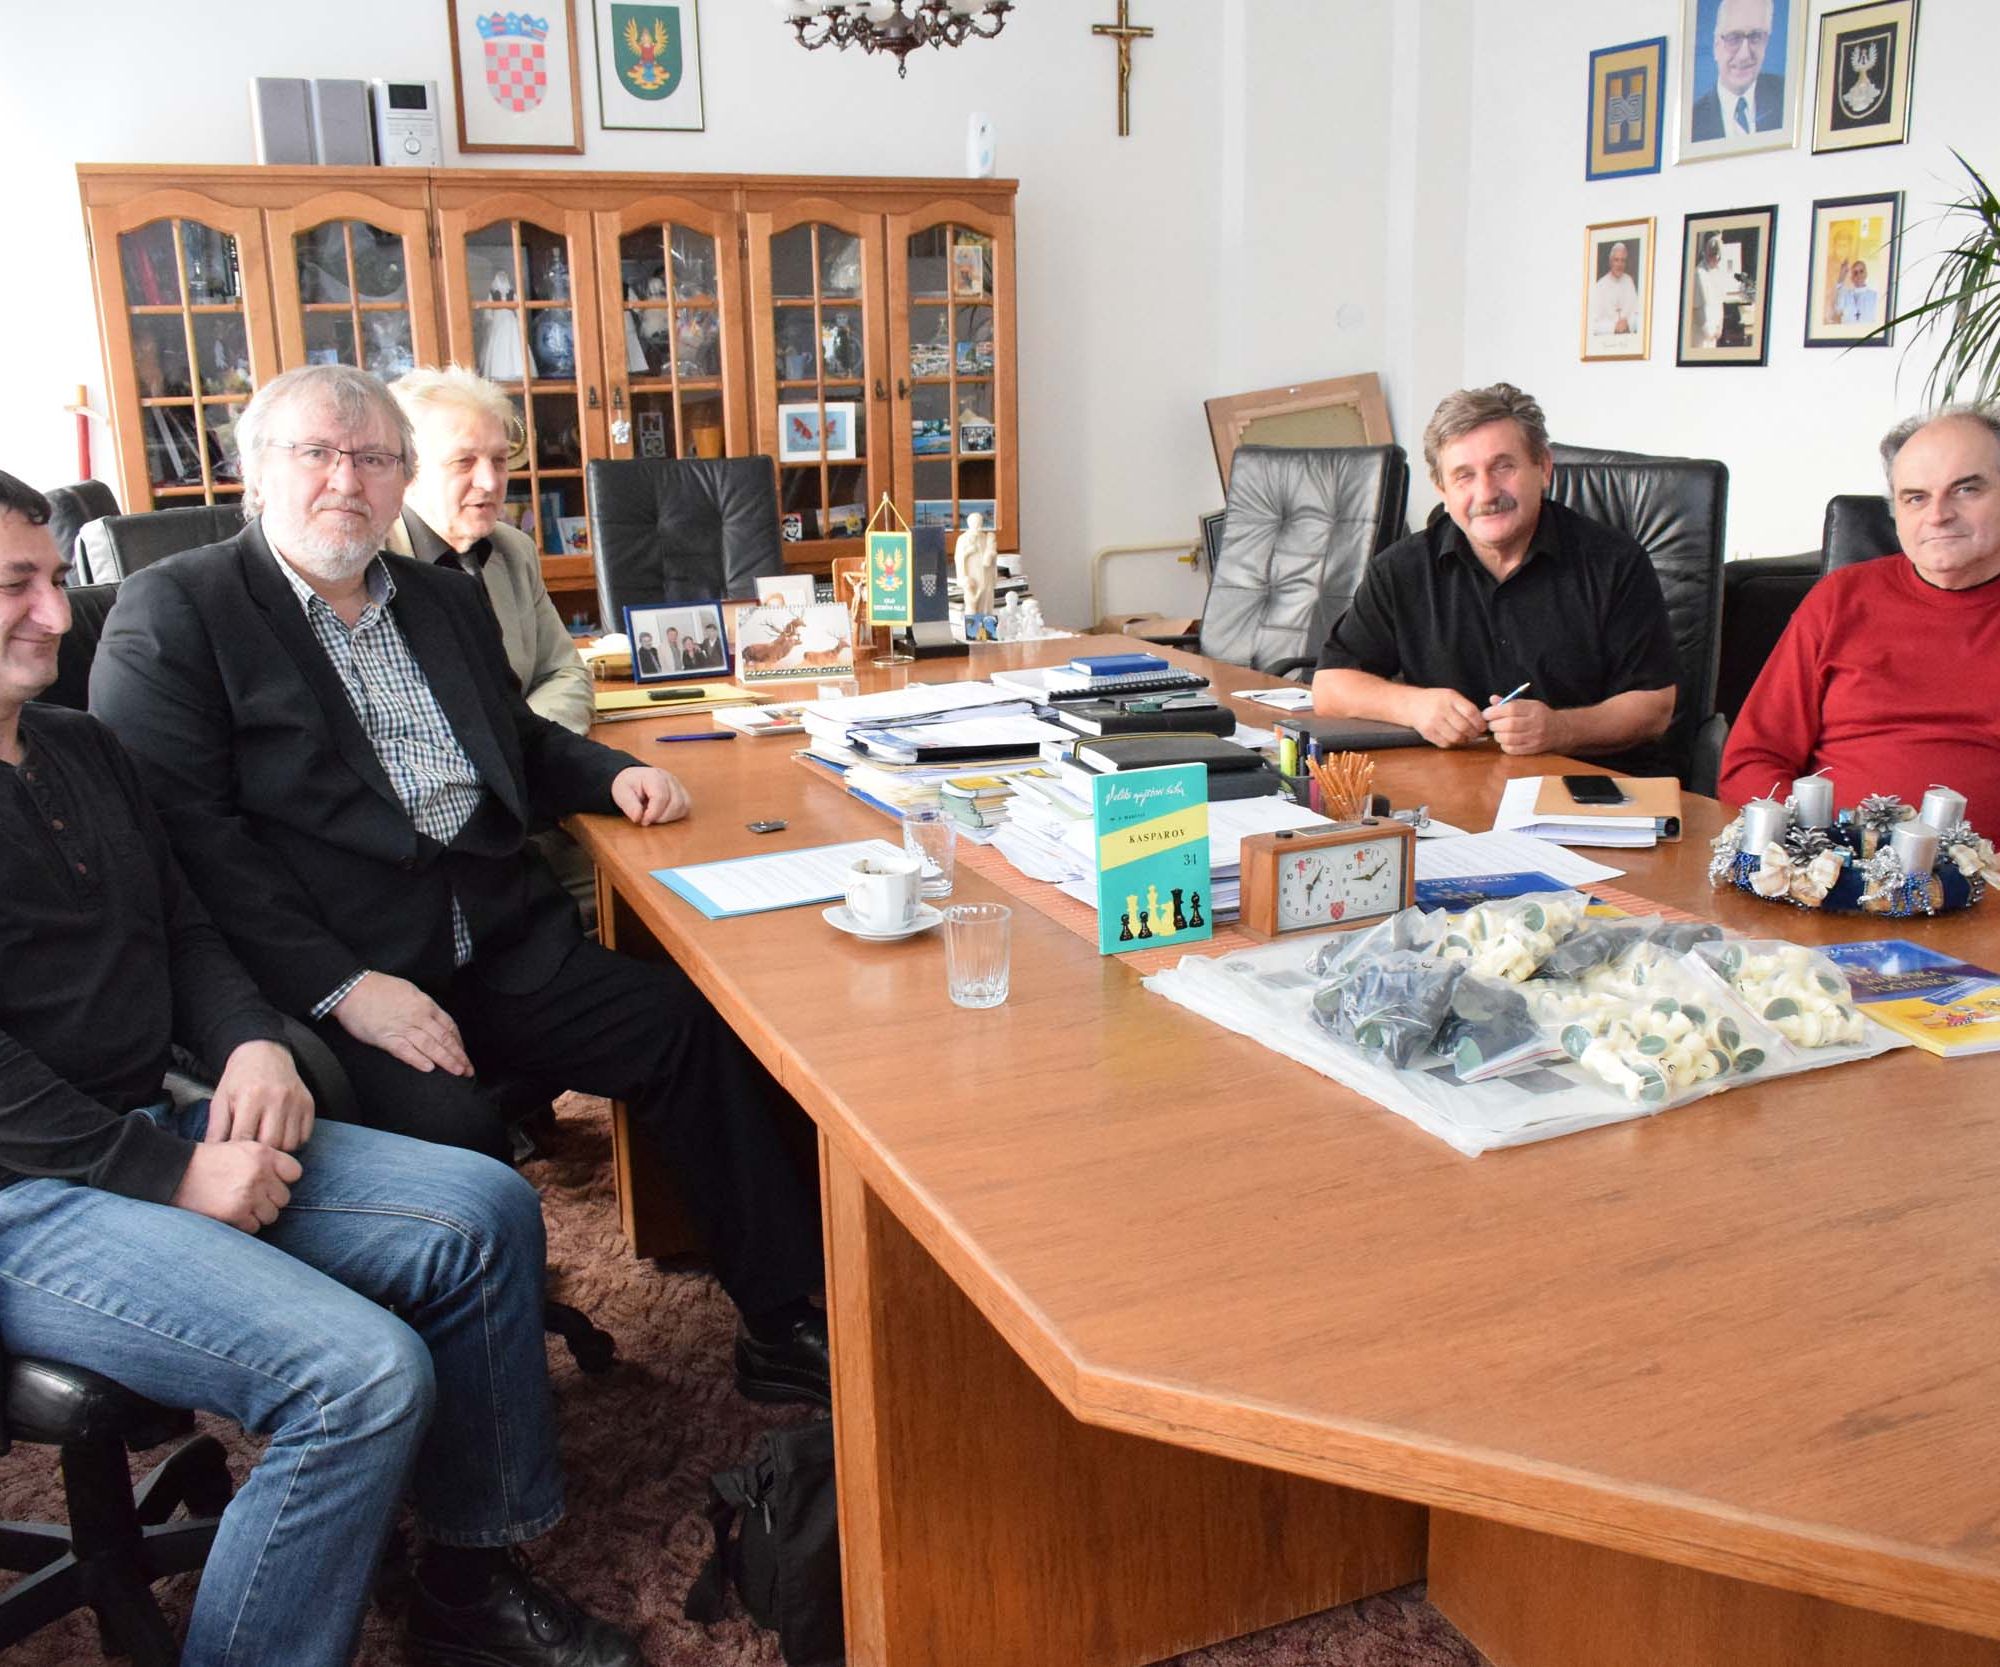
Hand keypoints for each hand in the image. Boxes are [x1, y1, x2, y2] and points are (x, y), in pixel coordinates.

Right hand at [170, 1141, 301, 1232]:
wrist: (175, 1172)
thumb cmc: (210, 1161)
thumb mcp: (241, 1148)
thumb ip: (267, 1161)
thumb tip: (288, 1179)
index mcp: (263, 1154)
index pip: (295, 1172)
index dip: (284, 1179)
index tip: (270, 1182)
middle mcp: (259, 1174)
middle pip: (284, 1198)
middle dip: (269, 1200)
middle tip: (250, 1196)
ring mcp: (248, 1195)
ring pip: (271, 1215)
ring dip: (257, 1214)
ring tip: (239, 1205)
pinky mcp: (235, 1213)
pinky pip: (254, 1227)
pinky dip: (244, 1224)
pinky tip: (231, 1214)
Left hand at [205, 1039, 313, 1150]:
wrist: (264, 1054)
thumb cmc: (239, 1080)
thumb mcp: (221, 1100)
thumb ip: (216, 1128)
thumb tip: (211, 1154)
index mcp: (251, 1096)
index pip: (244, 1137)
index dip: (237, 1151)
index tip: (233, 1156)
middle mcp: (277, 1098)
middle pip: (271, 1143)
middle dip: (259, 1151)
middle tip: (251, 1150)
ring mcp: (296, 1102)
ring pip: (290, 1143)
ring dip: (277, 1149)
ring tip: (265, 1142)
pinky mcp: (308, 1104)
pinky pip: (304, 1136)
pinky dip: (293, 1142)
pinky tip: (281, 1135)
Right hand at [331, 972, 472, 1075]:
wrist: (352, 988)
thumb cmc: (379, 988)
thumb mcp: (410, 991)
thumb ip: (423, 1007)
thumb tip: (434, 1020)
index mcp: (425, 1005)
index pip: (449, 1026)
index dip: (459, 1042)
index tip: (464, 1053)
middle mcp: (418, 1017)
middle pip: (444, 1039)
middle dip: (459, 1056)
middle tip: (468, 1069)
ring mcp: (403, 1028)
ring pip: (431, 1047)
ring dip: (446, 1061)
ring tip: (457, 1071)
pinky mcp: (386, 1038)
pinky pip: (406, 1051)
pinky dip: (418, 1060)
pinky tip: (429, 1068)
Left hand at [612, 766, 688, 825]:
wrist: (633, 778)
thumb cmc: (628, 785)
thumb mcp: (621, 793)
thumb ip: (629, 805)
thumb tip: (638, 818)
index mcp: (654, 776)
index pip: (661, 797)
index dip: (653, 813)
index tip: (642, 820)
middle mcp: (669, 778)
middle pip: (675, 802)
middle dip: (661, 817)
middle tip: (648, 819)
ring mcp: (677, 784)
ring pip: (683, 805)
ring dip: (670, 817)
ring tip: (655, 817)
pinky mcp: (682, 792)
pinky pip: (686, 806)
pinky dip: (676, 814)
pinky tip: (664, 815)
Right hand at [1406, 687, 1488, 747]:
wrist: (1411, 704)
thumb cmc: (1435, 700)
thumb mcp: (1450, 695)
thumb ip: (1465, 706)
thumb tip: (1482, 721)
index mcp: (1450, 698)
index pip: (1470, 712)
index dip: (1479, 722)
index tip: (1482, 726)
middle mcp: (1441, 709)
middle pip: (1464, 727)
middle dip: (1473, 733)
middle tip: (1475, 734)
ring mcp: (1433, 722)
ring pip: (1456, 737)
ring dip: (1464, 740)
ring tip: (1465, 737)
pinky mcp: (1428, 732)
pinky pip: (1445, 743)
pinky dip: (1453, 743)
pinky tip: (1453, 738)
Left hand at [1484, 696, 1566, 755]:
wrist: (1559, 730)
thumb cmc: (1539, 715)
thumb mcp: (1528, 704)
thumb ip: (1510, 702)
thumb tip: (1492, 699)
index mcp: (1533, 709)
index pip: (1511, 709)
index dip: (1495, 711)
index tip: (1487, 713)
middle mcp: (1536, 723)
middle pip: (1509, 724)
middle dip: (1494, 724)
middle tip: (1490, 723)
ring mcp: (1535, 738)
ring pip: (1509, 738)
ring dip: (1498, 735)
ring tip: (1498, 731)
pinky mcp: (1532, 750)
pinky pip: (1512, 749)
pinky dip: (1504, 745)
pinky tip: (1505, 740)